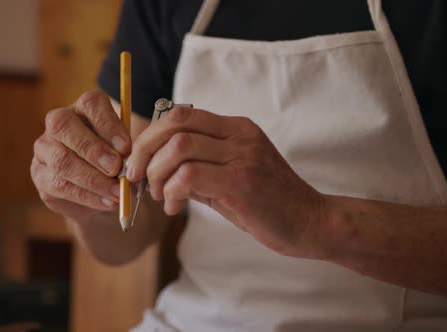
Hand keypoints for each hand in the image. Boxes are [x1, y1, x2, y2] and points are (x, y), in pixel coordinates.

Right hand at [31, 90, 130, 220]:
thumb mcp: (125, 153)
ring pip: (62, 160)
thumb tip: (129, 160)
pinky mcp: (40, 175)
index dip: (109, 124)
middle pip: (65, 126)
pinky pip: (60, 186)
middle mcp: (58, 123)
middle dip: (94, 149)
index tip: (126, 147)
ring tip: (117, 192)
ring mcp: (44, 148)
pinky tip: (106, 202)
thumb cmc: (116, 163)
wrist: (101, 194)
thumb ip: (125, 151)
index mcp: (83, 108)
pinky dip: (87, 196)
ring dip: (93, 179)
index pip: (90, 103)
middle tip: (117, 169)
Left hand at [126, 107, 325, 257]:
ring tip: (160, 197)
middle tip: (135, 177)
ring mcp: (242, 156)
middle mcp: (239, 135)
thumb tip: (154, 167)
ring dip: (156, 174)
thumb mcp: (231, 174)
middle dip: (144, 151)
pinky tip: (174, 207)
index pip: (181, 114)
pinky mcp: (241, 182)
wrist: (310, 222)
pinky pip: (189, 176)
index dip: (150, 136)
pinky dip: (171, 192)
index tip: (138, 162)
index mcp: (236, 128)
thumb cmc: (268, 202)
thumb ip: (198, 165)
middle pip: (174, 124)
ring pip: (178, 148)